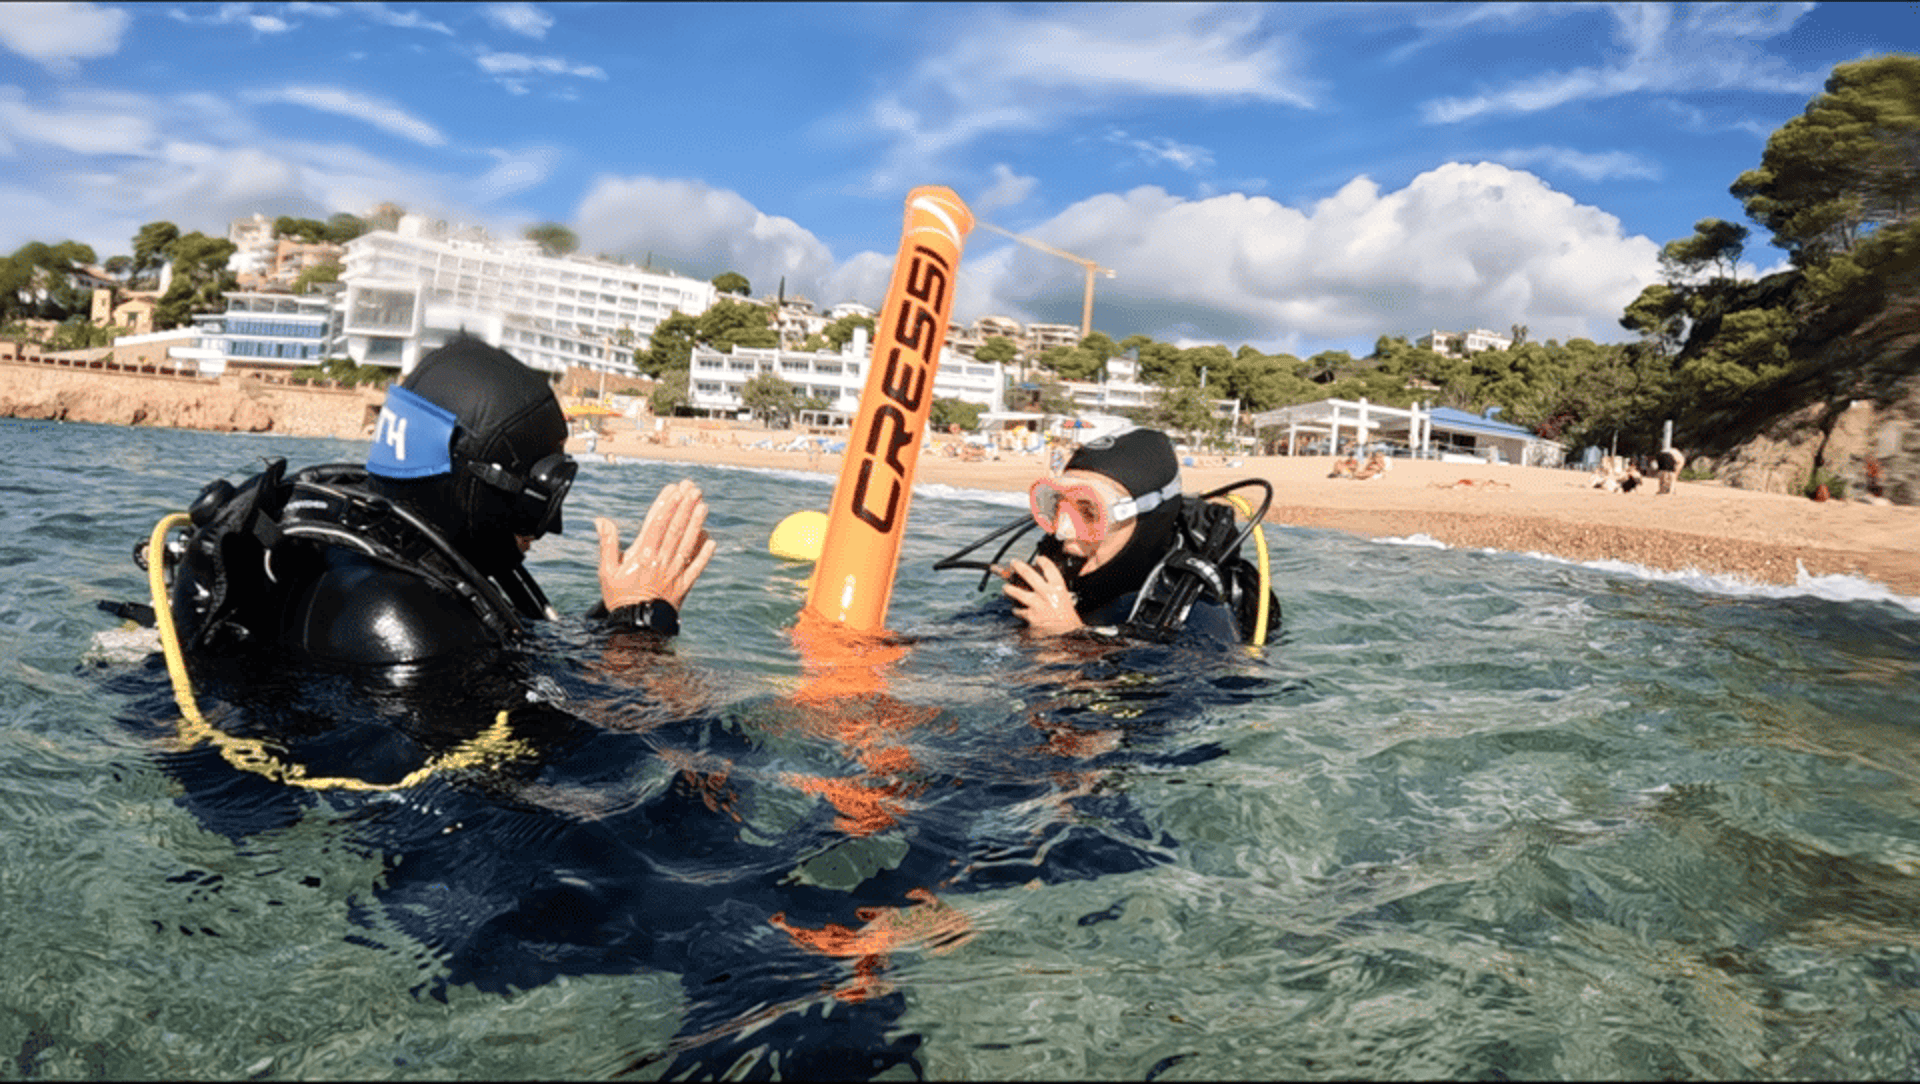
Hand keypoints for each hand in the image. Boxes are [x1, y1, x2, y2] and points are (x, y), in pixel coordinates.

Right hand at [596, 479, 715, 611]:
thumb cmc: (619, 597)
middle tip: (693, 489)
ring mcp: (674, 572)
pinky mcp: (684, 585)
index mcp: (642, 554)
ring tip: (703, 505)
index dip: (666, 504)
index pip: (657, 523)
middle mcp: (661, 560)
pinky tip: (712, 541)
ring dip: (696, 524)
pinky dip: (705, 554)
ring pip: (687, 544)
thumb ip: (607, 543)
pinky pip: (697, 568)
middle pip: (675, 529)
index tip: (674, 489)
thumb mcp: (607, 570)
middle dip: (685, 507)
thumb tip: (601, 520)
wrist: (635, 625)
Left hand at [999, 554, 1082, 635]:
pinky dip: (1016, 610)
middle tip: (1014, 562)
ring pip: (1016, 592)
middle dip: (1018, 566)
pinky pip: (1018, 610)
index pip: (1049, 568)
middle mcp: (1046, 593)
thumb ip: (1052, 589)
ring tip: (1005, 588)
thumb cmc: (1067, 617)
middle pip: (1028, 574)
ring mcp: (1036, 605)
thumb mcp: (1064, 598)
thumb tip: (1039, 582)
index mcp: (1058, 588)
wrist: (1067, 634)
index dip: (1042, 561)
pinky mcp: (1030, 616)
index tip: (1038, 558)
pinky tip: (1016, 609)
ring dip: (1008, 589)